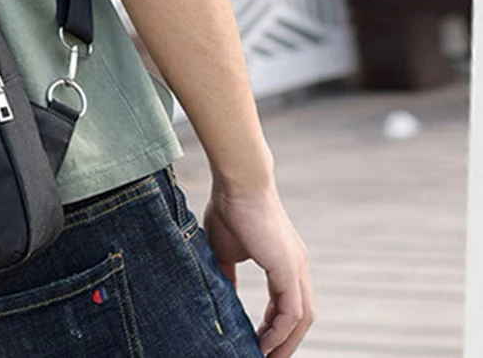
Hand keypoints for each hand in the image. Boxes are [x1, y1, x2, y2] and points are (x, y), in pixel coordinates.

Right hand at [202, 181, 313, 356]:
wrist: (237, 183)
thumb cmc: (230, 208)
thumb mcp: (224, 249)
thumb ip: (227, 274)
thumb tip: (222, 296)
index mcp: (286, 261)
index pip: (288, 304)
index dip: (275, 326)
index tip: (258, 342)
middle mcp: (298, 268)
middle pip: (301, 318)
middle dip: (285, 342)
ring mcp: (297, 269)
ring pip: (301, 320)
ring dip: (285, 343)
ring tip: (265, 357)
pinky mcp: (289, 269)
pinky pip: (292, 313)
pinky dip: (280, 332)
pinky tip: (263, 344)